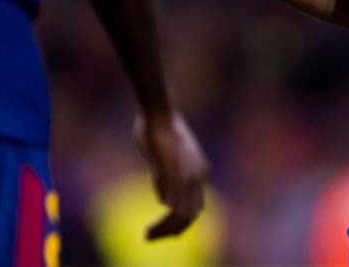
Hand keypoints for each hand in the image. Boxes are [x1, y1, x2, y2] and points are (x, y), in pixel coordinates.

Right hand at [134, 110, 208, 239]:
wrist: (159, 111)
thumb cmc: (158, 129)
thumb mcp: (164, 159)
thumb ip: (166, 180)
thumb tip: (163, 201)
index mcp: (200, 171)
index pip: (195, 208)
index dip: (180, 224)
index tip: (163, 232)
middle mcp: (199, 175)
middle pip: (190, 216)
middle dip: (172, 231)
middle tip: (152, 238)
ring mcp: (188, 175)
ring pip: (182, 215)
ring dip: (165, 230)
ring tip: (148, 236)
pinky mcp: (176, 173)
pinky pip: (173, 206)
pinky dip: (163, 221)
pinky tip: (151, 227)